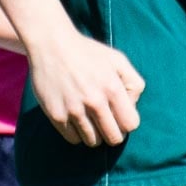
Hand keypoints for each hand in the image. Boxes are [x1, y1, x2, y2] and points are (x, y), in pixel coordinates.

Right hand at [28, 32, 144, 146]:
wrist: (51, 44)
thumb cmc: (88, 53)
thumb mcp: (118, 60)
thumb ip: (134, 84)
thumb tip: (131, 107)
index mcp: (113, 88)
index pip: (130, 125)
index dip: (126, 123)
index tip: (118, 116)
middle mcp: (94, 101)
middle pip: (113, 138)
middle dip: (111, 132)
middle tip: (104, 122)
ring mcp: (74, 110)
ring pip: (92, 141)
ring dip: (93, 134)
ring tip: (88, 119)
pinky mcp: (56, 114)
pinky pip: (72, 139)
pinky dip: (75, 133)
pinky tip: (74, 118)